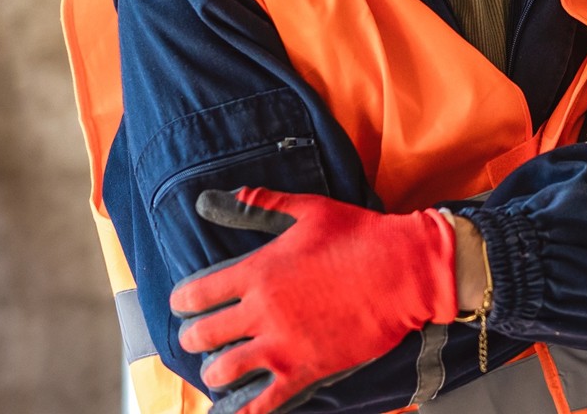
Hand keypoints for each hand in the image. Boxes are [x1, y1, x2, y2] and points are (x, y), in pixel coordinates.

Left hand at [170, 188, 458, 413]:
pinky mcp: (305, 368)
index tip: (182, 304)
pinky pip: (265, 401)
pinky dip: (247, 410)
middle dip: (193, 339)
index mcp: (258, 270)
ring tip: (219, 371)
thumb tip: (229, 194)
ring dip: (215, 373)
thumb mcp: (311, 211)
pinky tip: (238, 412)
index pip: (197, 292)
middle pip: (202, 335)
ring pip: (224, 371)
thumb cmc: (360, 236)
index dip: (182, 301)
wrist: (404, 271)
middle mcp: (262, 309)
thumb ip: (265, 205)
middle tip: (198, 339)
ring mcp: (282, 343)